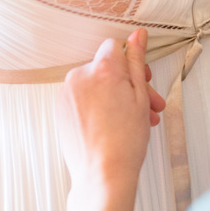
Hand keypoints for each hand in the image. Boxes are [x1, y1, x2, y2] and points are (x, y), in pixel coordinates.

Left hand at [58, 29, 165, 191]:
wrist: (103, 174)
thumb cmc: (125, 141)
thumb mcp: (140, 96)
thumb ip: (137, 61)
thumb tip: (137, 36)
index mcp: (101, 69)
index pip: (115, 46)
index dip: (132, 61)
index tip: (142, 77)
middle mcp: (79, 76)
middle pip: (106, 68)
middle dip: (129, 84)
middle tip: (149, 104)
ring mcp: (67, 94)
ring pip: (96, 84)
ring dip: (116, 97)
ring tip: (135, 120)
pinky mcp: (61, 110)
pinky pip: (83, 98)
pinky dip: (99, 106)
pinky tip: (116, 125)